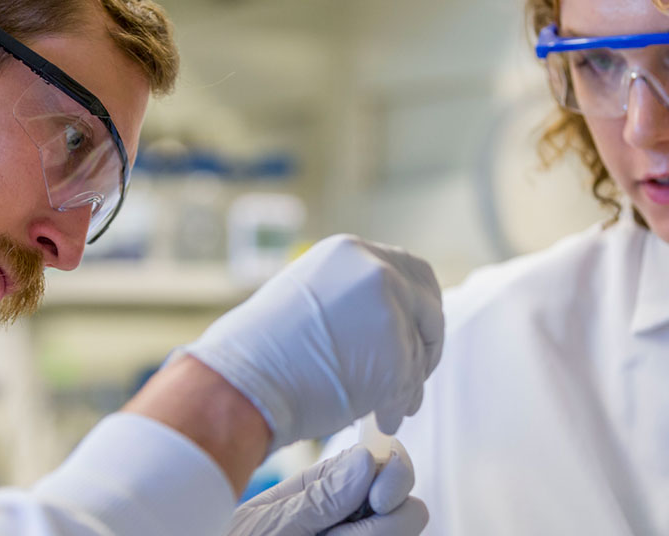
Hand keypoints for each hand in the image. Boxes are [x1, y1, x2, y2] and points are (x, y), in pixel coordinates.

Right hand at [182, 234, 443, 449]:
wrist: (240, 382)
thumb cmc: (260, 352)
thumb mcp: (308, 297)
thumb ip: (352, 299)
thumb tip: (384, 324)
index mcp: (351, 252)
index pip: (410, 271)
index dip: (418, 306)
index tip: (413, 334)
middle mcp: (376, 272)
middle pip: (429, 304)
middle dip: (428, 340)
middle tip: (415, 372)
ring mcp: (389, 313)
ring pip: (420, 351)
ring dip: (408, 383)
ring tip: (387, 406)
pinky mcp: (395, 356)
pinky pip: (410, 386)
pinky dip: (397, 406)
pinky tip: (379, 418)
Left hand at [227, 441, 427, 535]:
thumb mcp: (268, 524)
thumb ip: (318, 499)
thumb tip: (365, 459)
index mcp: (329, 486)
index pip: (387, 465)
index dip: (396, 475)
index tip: (379, 497)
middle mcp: (349, 516)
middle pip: (408, 509)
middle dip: (387, 523)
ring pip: (399, 534)